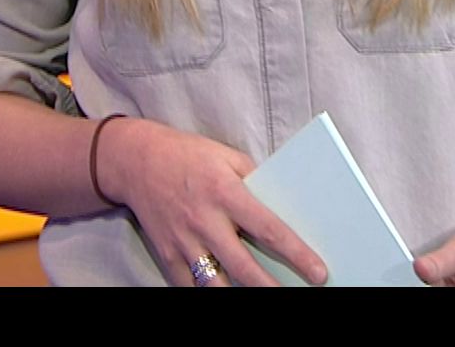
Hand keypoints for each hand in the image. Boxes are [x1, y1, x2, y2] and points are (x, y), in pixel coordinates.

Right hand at [98, 117, 329, 287]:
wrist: (136, 160)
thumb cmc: (188, 155)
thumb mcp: (227, 157)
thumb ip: (253, 182)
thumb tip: (280, 208)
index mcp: (225, 192)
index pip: (268, 229)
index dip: (296, 254)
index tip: (318, 272)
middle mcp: (205, 220)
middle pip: (244, 266)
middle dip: (272, 288)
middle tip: (296, 296)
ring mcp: (184, 241)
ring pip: (216, 284)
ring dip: (241, 296)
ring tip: (262, 298)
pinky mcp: (166, 254)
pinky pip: (189, 286)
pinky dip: (208, 293)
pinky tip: (225, 292)